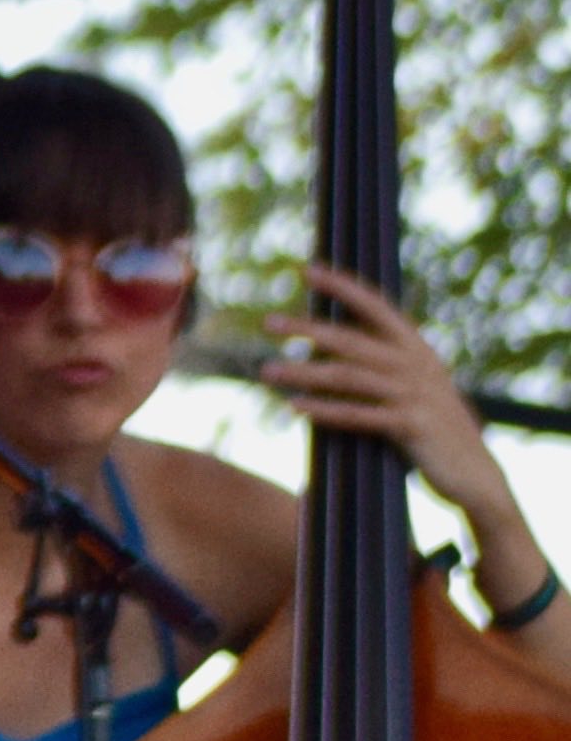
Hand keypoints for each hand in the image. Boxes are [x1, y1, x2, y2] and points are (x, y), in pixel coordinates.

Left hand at [272, 264, 520, 544]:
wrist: (475, 472)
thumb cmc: (432, 424)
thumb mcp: (413, 384)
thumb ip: (378, 361)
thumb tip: (322, 342)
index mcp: (417, 348)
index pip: (377, 306)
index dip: (343, 286)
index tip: (307, 268)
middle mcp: (417, 365)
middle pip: (352, 341)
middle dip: (308, 328)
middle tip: (268, 321)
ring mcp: (415, 395)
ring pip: (348, 377)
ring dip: (304, 373)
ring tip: (266, 371)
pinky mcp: (412, 426)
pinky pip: (359, 415)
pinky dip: (325, 410)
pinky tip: (295, 407)